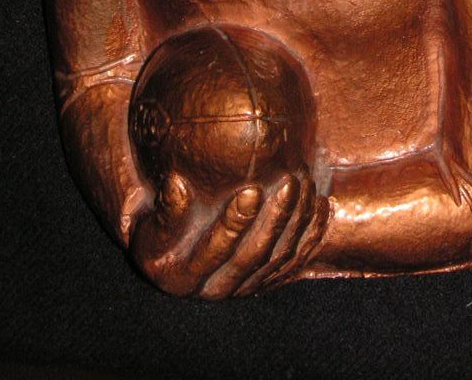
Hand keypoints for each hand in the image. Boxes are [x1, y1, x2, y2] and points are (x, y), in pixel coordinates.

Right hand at [130, 168, 328, 297]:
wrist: (175, 252)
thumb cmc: (158, 234)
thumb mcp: (150, 226)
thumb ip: (165, 210)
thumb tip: (177, 184)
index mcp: (185, 278)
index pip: (216, 252)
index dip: (235, 223)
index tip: (251, 190)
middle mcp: (218, 288)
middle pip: (254, 255)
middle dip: (275, 219)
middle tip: (289, 181)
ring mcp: (246, 287)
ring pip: (278, 258)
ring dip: (296, 221)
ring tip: (304, 183)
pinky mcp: (267, 281)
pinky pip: (295, 260)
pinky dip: (311, 234)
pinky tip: (321, 205)